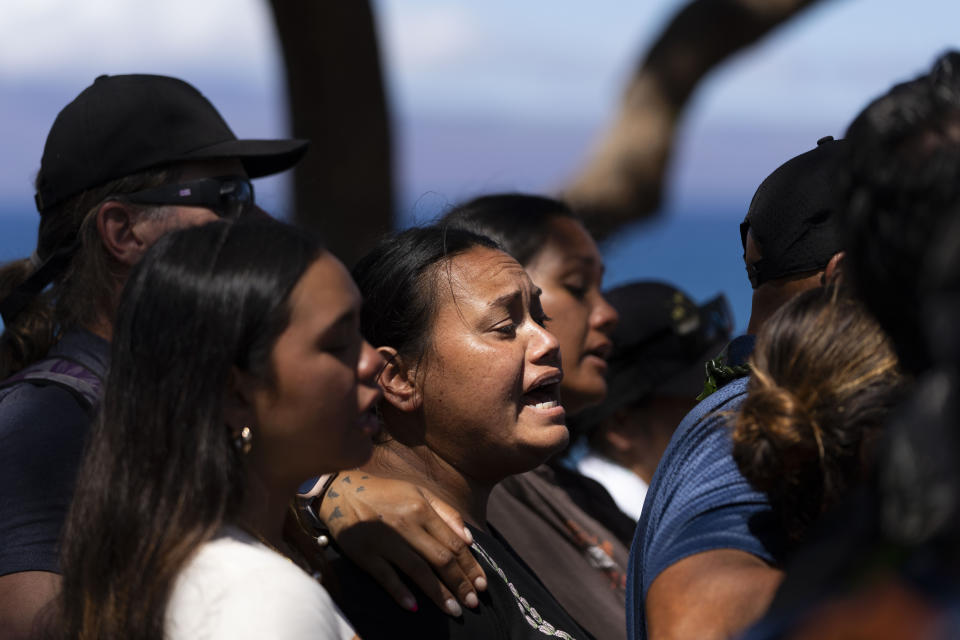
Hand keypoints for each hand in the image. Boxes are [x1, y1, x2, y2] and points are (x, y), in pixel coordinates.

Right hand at [317, 472, 487, 615]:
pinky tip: (414, 607)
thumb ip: (446, 513)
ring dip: (438, 593)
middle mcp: (406, 524)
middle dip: (461, 583)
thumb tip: (469, 539)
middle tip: (473, 603)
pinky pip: (385, 576)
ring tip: (454, 610)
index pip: (454, 543)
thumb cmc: (385, 494)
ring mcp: (384, 540)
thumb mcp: (418, 492)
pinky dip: (400, 592)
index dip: (471, 566)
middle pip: (441, 559)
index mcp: (422, 509)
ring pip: (418, 571)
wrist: (341, 490)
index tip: (482, 584)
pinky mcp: (364, 553)